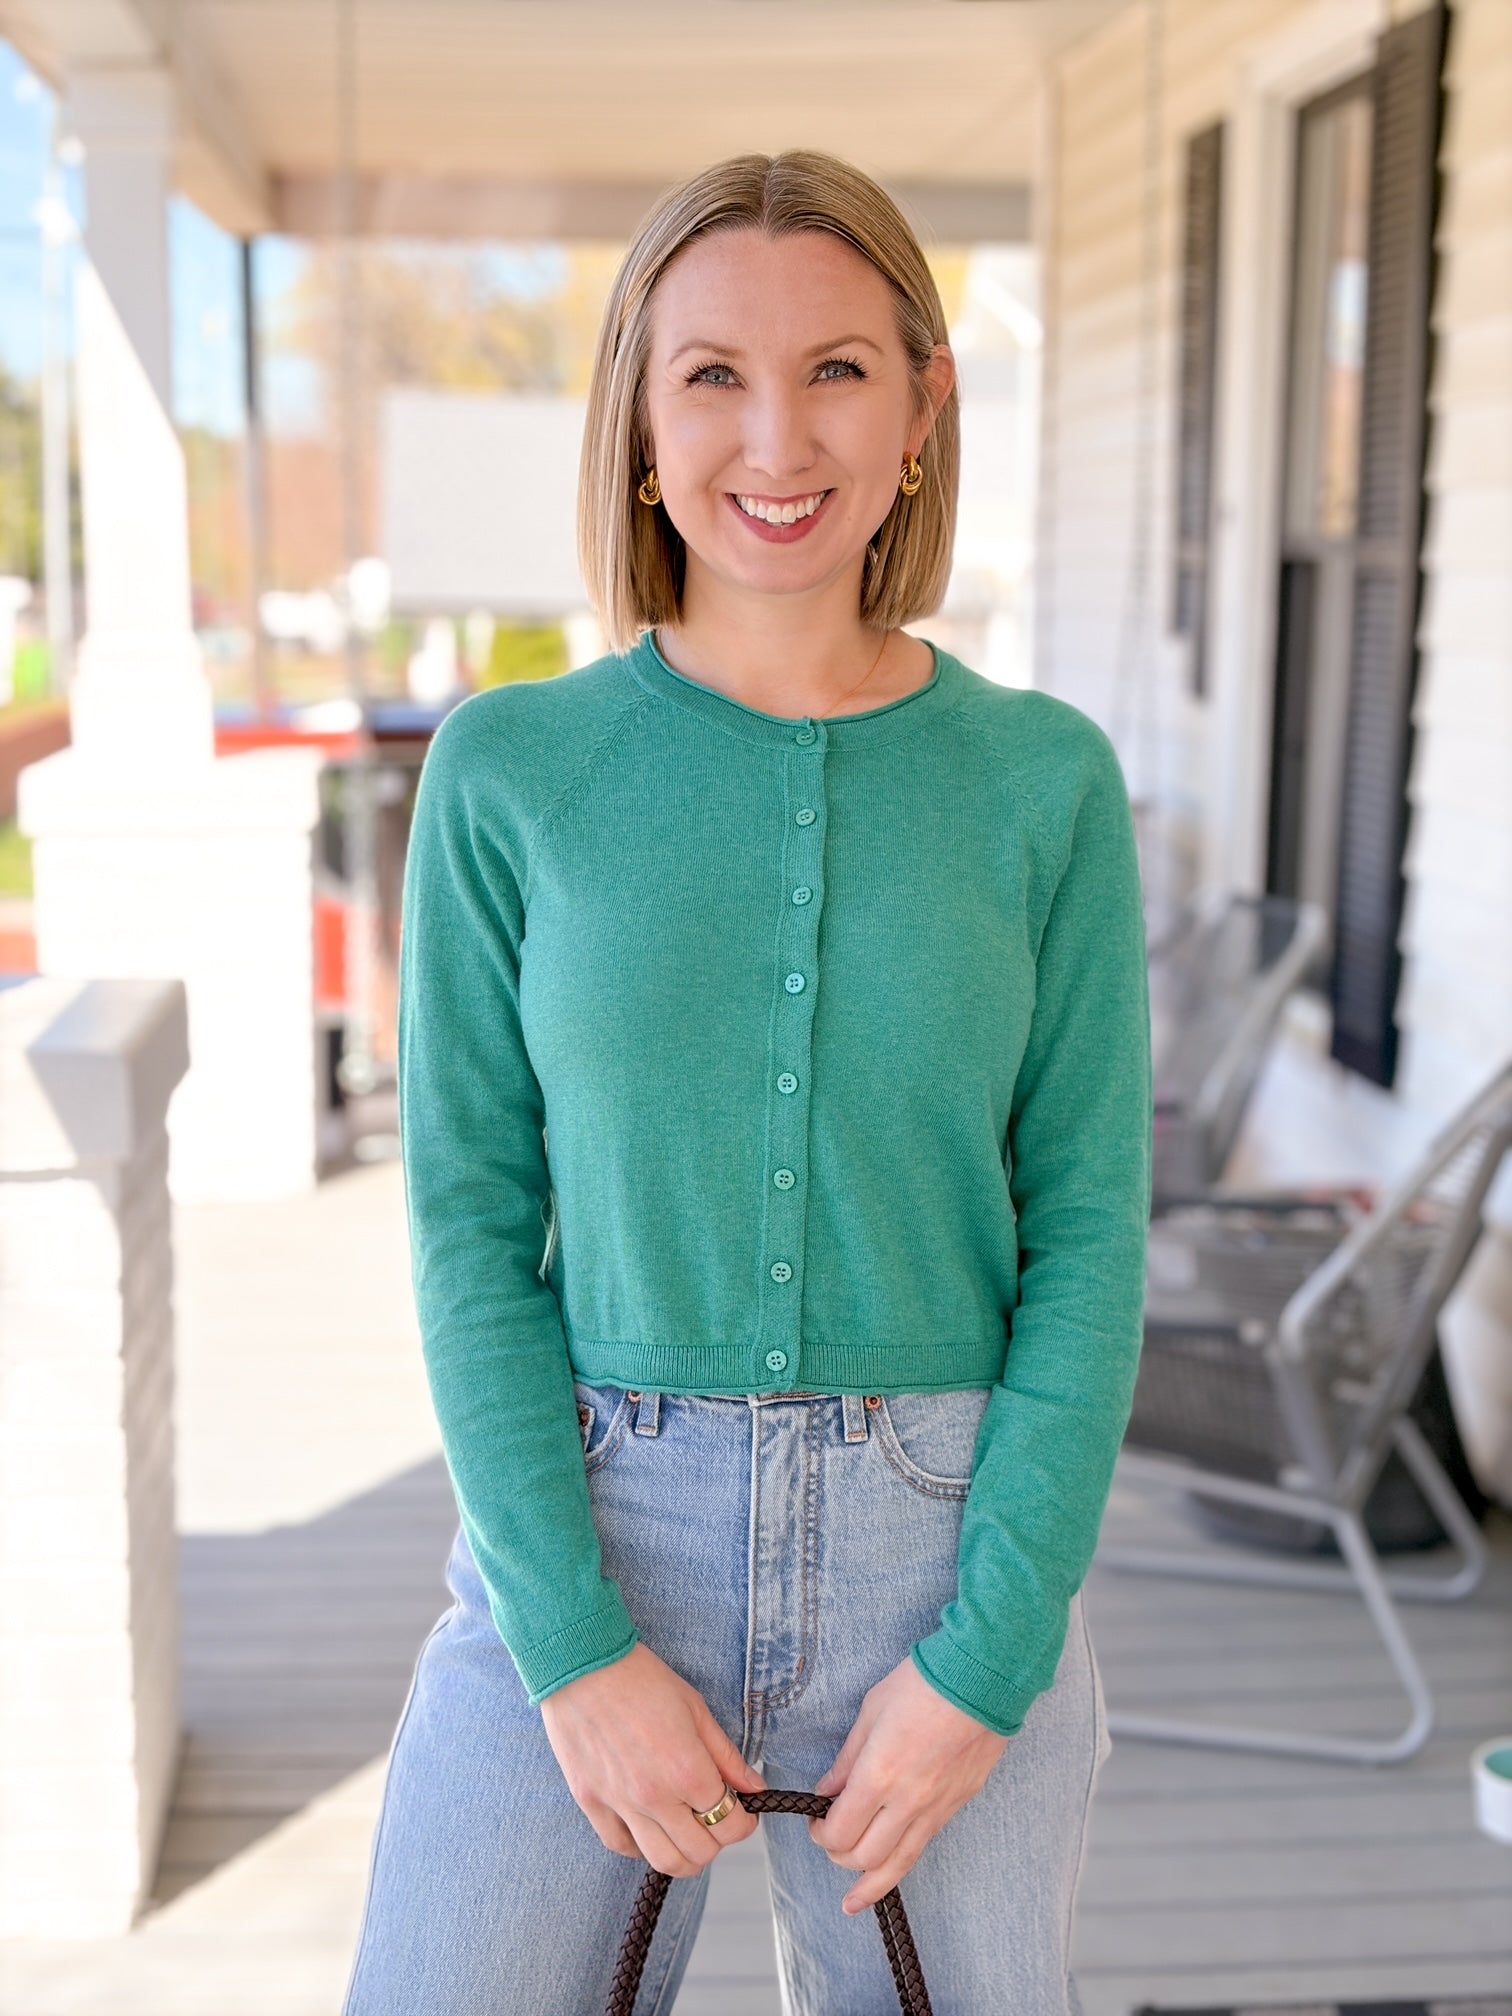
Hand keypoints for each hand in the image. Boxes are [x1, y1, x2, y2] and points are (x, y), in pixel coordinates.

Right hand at [540, 1641, 766, 1877]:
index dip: (745, 1822)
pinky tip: (650, 1825)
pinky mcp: (591, 1803)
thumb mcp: (695, 1709)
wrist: (581, 1664)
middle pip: (699, 1852)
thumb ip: (726, 1756)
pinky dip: (641, 1845)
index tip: (743, 1810)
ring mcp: (620, 1805)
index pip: (730, 1825)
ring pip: (662, 1861)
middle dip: (717, 1838)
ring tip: (687, 1829)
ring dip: (683, 1853)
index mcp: (687, 1770)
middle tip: (716, 1815)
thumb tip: (754, 1787)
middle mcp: (655, 1797)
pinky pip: (622, 1847)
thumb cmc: (640, 1678)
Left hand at [808, 1654, 1009, 1915]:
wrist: (981, 1677)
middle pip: (865, 1857)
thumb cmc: (923, 1683)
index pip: (840, 1832)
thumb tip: (827, 1788)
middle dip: (840, 1857)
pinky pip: (924, 1844)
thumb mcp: (872, 1710)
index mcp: (879, 1774)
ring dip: (871, 1884)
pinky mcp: (958, 1805)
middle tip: (831, 1840)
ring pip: (899, 1865)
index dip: (821, 1835)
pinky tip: (892, 1867)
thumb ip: (847, 1757)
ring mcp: (936, 1807)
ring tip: (854, 1900)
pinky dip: (902, 1862)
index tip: (816, 1822)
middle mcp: (907, 1801)